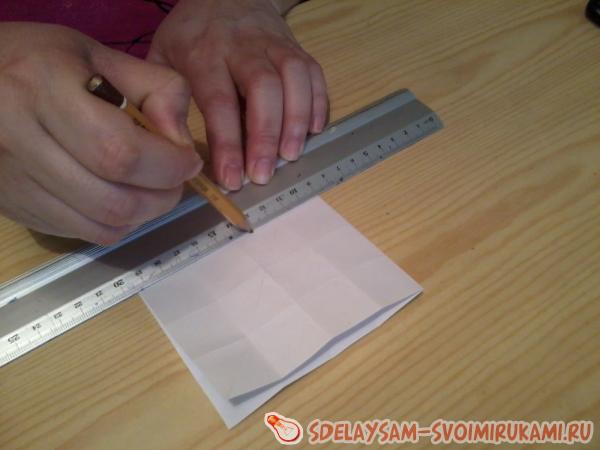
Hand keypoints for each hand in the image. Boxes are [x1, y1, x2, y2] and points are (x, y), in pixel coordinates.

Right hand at [0, 23, 201, 244]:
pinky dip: (117, 224)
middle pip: (113, 200)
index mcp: (44, 90)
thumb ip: (156, 89)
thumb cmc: (43, 63)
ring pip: (101, 225)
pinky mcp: (15, 207)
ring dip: (144, 214)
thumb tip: (183, 143)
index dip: (168, 165)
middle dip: (163, 196)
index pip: (121, 151)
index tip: (188, 160)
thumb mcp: (102, 56)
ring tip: (153, 188)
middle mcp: (20, 141)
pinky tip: (121, 197)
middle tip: (175, 179)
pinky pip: (82, 233)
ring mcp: (13, 182)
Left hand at [148, 0, 328, 189]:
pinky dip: (318, 103)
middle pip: (263, 88)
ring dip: (296, 121)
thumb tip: (176, 148)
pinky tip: (312, 130)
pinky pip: (314, 73)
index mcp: (204, 53)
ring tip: (291, 155)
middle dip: (266, 136)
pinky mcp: (296, 48)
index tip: (232, 179)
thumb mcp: (162, 59)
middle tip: (264, 174)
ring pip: (294, 78)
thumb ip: (165, 100)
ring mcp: (274, 45)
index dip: (228, 144)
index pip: (220, 102)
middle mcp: (242, 47)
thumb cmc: (191, 36)